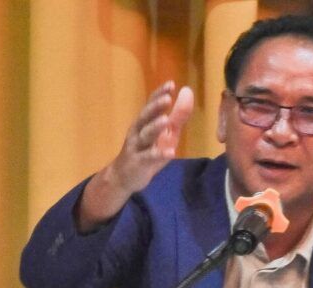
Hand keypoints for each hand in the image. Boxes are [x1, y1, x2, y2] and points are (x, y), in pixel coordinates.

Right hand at [77, 81, 193, 230]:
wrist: (124, 177)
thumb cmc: (148, 151)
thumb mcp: (167, 134)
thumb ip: (178, 115)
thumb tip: (187, 91)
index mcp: (145, 122)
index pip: (151, 104)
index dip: (159, 94)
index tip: (171, 84)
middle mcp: (138, 131)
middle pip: (145, 116)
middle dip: (155, 107)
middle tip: (167, 99)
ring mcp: (136, 147)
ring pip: (145, 135)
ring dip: (155, 127)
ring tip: (166, 120)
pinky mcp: (138, 162)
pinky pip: (148, 157)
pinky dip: (159, 154)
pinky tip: (170, 152)